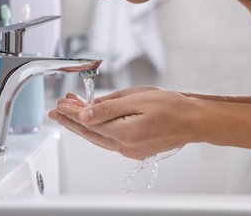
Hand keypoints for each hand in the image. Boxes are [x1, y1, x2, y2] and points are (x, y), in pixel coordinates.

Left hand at [49, 88, 195, 159]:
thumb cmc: (172, 107)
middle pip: (90, 133)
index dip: (72, 113)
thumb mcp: (138, 99)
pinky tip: (93, 119)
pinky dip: (98, 128)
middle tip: (57, 110)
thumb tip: (83, 115)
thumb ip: (108, 108)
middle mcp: (126, 147)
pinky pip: (109, 138)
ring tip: (70, 112)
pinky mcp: (135, 149)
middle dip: (71, 120)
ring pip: (98, 136)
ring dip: (83, 124)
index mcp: (125, 133)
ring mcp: (130, 150)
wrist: (193, 120)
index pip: (89, 122)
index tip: (60, 104)